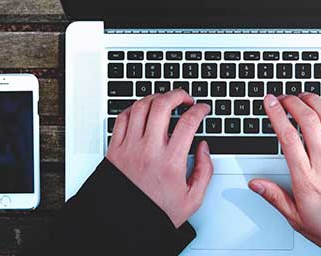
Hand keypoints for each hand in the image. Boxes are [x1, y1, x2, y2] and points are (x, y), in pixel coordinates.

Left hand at [107, 89, 212, 227]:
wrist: (126, 224)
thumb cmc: (156, 212)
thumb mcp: (192, 198)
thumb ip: (205, 170)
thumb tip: (204, 148)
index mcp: (171, 162)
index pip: (188, 122)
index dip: (200, 109)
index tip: (203, 109)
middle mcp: (149, 150)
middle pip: (162, 105)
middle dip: (178, 95)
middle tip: (185, 98)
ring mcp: (130, 147)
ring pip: (141, 107)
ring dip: (156, 98)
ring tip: (165, 101)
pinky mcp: (115, 149)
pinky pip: (122, 118)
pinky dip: (134, 108)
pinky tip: (143, 110)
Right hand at [249, 92, 320, 255]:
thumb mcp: (299, 219)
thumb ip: (275, 198)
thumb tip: (256, 184)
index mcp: (308, 181)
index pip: (288, 139)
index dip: (276, 115)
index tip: (269, 103)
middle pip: (307, 122)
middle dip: (292, 103)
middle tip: (283, 97)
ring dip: (313, 101)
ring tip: (303, 95)